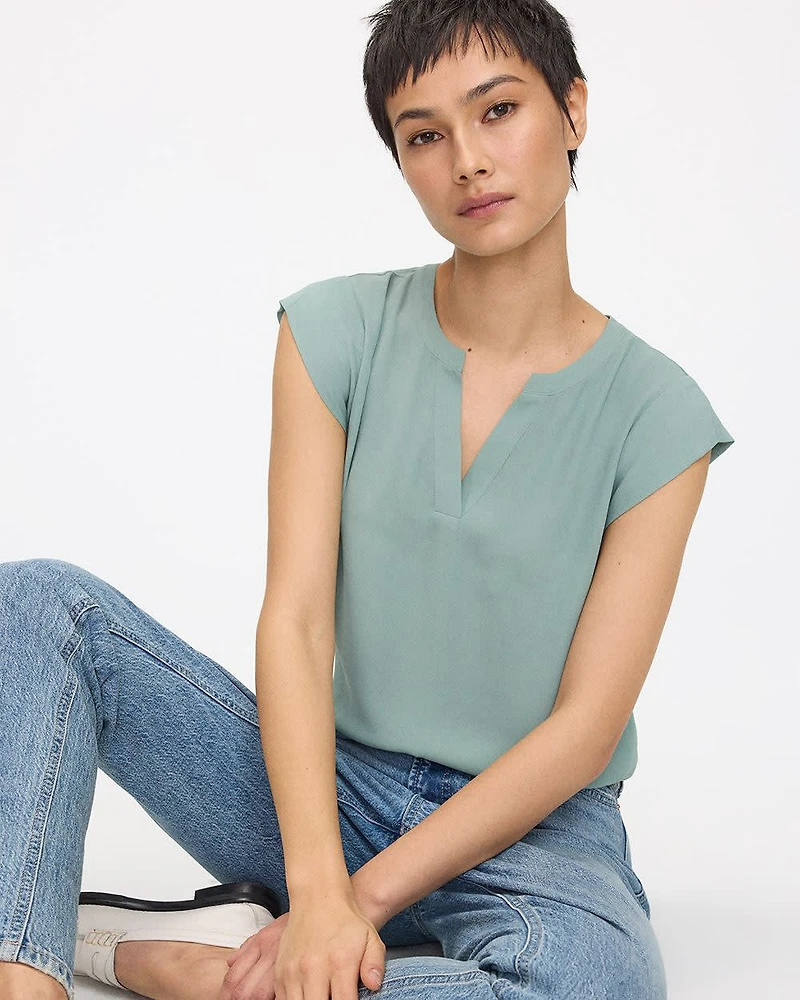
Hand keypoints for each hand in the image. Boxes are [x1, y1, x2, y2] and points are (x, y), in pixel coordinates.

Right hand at [217, 890, 385, 999]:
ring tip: (320, 996)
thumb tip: (374, 985)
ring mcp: (294, 971)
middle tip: (333, 999)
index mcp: (339, 963)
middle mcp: (314, 969)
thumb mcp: (370, 938)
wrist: (318, 897)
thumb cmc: (345, 920)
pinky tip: (306, 996)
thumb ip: (374, 963)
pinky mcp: (280, 972)